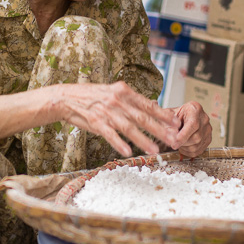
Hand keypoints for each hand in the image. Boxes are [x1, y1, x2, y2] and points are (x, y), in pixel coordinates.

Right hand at [59, 81, 180, 156]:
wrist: (66, 98)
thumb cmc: (91, 96)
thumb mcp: (112, 92)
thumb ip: (129, 100)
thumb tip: (149, 107)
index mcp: (123, 91)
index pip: (147, 104)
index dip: (163, 114)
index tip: (176, 122)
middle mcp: (117, 100)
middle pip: (142, 117)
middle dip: (160, 129)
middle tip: (174, 138)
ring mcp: (106, 112)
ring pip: (129, 128)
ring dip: (143, 140)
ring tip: (155, 150)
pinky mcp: (95, 122)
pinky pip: (110, 135)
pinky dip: (119, 143)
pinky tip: (128, 152)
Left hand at [168, 101, 211, 157]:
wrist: (181, 116)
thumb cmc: (174, 115)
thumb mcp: (167, 116)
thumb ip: (169, 126)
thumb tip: (173, 138)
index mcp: (195, 109)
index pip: (193, 125)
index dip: (183, 136)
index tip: (174, 143)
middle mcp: (204, 119)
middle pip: (196, 137)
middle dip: (182, 143)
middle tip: (173, 143)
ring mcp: (208, 129)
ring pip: (197, 145)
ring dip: (185, 148)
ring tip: (178, 142)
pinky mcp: (208, 138)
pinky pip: (199, 150)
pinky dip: (189, 152)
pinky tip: (183, 146)